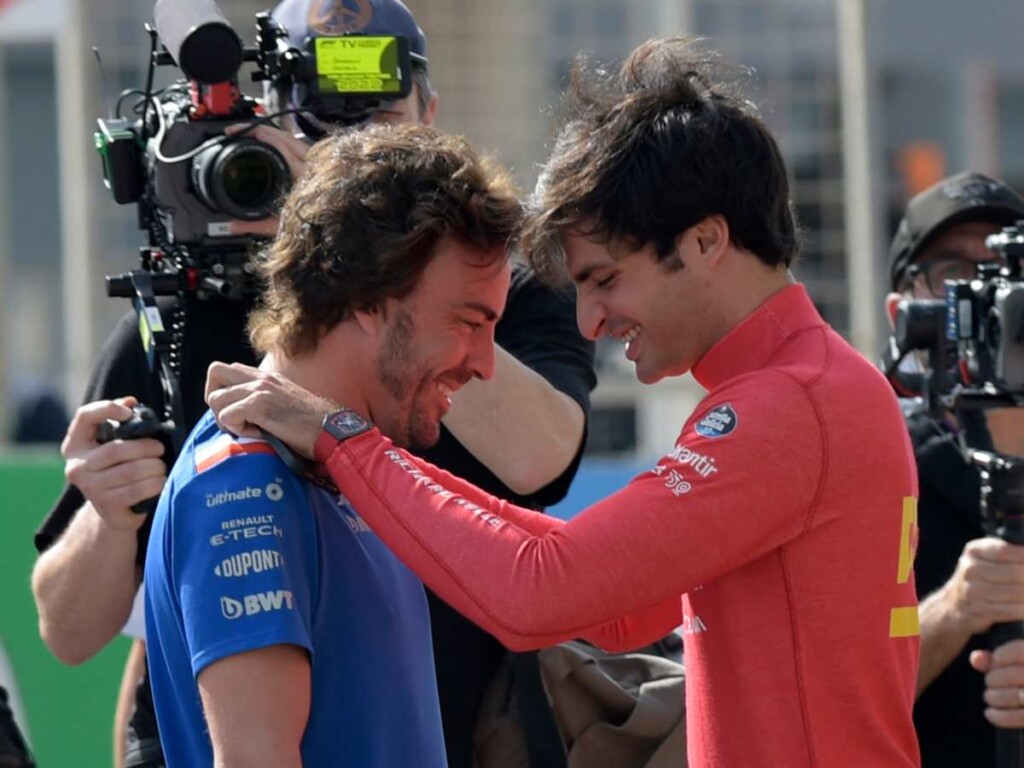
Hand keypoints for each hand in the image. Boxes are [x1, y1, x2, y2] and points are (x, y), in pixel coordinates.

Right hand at [61, 397, 166, 530]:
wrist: (114, 510)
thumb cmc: (118, 468)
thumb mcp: (115, 444)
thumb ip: (121, 421)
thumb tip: (131, 401)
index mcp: (75, 445)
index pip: (84, 417)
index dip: (107, 409)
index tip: (129, 412)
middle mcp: (77, 467)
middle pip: (116, 449)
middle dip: (146, 447)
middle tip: (160, 449)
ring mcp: (90, 488)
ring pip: (131, 471)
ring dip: (155, 467)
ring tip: (161, 466)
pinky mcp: (106, 505)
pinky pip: (138, 490)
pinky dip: (156, 483)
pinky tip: (160, 481)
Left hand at [205, 362, 335, 459]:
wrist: (331, 431)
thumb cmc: (312, 425)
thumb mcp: (286, 403)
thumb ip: (265, 400)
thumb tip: (242, 412)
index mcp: (267, 377)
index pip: (228, 370)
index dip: (222, 391)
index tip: (234, 412)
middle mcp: (261, 378)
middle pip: (215, 372)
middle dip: (215, 399)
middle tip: (230, 419)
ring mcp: (260, 389)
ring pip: (216, 398)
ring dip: (226, 419)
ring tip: (249, 429)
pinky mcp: (260, 405)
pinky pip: (227, 415)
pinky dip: (237, 429)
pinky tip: (256, 434)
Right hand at [224, 124, 309, 236]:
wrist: (335, 226)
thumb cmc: (313, 226)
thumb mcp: (281, 226)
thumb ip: (255, 224)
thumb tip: (232, 226)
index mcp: (303, 177)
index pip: (280, 146)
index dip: (258, 135)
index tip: (239, 133)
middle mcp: (313, 166)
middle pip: (284, 136)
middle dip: (259, 128)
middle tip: (239, 130)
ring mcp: (317, 163)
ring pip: (292, 138)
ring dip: (270, 133)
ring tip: (251, 133)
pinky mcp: (318, 164)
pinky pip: (299, 145)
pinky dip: (282, 141)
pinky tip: (270, 142)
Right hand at [940, 538, 1023, 634]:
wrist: (953, 605)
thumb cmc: (980, 577)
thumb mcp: (985, 558)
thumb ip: (1009, 551)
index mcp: (974, 550)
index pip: (1006, 550)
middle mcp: (971, 569)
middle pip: (1016, 572)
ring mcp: (973, 591)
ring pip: (1017, 592)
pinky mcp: (979, 610)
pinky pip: (1012, 610)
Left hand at [972, 640, 1023, 727]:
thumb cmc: (1021, 680)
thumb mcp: (1017, 666)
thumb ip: (997, 660)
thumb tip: (976, 659)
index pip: (1020, 650)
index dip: (1001, 656)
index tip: (994, 661)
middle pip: (1016, 674)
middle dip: (994, 679)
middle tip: (989, 682)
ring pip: (1017, 696)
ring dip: (995, 697)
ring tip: (989, 696)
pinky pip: (1021, 718)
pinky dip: (1001, 717)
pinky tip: (989, 713)